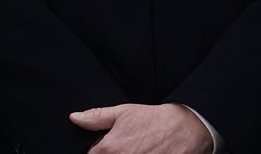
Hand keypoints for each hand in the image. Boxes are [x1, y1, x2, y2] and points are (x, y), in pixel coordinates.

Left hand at [70, 103, 211, 153]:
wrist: (185, 130)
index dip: (97, 151)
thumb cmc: (154, 120)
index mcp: (108, 149)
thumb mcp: (123, 112)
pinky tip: (146, 153)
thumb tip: (75, 118)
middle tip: (127, 146)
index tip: (108, 146)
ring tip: (138, 150)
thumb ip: (96, 117)